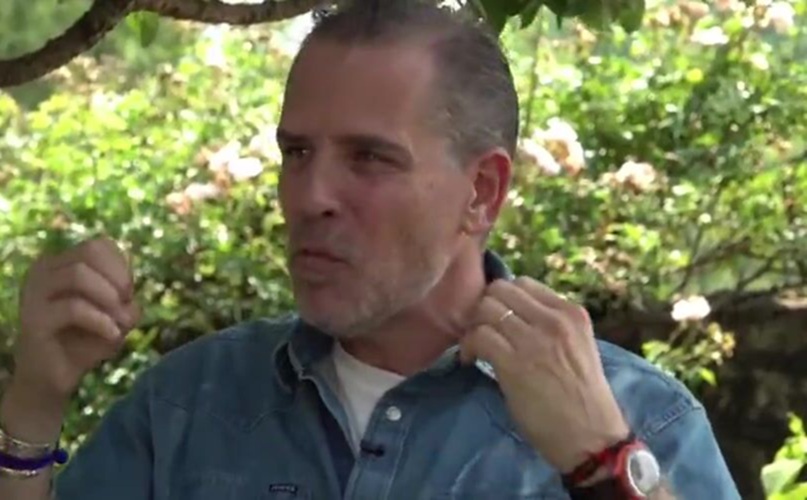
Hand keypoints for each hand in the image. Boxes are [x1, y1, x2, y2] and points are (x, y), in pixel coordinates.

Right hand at [9, 236, 139, 411]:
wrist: (55, 379)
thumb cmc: (88, 341)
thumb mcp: (117, 315)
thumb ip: (128, 300)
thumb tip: (129, 302)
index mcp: (61, 264)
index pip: (98, 244)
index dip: (122, 266)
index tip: (130, 294)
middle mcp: (43, 271)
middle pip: (89, 251)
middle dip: (118, 277)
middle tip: (128, 303)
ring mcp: (34, 293)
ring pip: (78, 274)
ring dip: (109, 297)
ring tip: (122, 322)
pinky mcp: (33, 320)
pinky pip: (73, 308)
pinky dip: (101, 320)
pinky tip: (113, 335)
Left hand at [459, 277, 628, 472]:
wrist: (591, 438)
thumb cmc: (583, 399)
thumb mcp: (576, 348)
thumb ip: (550, 327)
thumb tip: (511, 316)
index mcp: (572, 313)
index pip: (524, 283)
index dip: (504, 298)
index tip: (498, 318)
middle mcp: (554, 320)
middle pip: (500, 290)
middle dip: (485, 308)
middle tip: (482, 330)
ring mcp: (534, 340)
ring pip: (486, 309)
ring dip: (473, 327)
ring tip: (475, 347)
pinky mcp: (514, 363)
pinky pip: (478, 336)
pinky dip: (468, 346)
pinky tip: (470, 360)